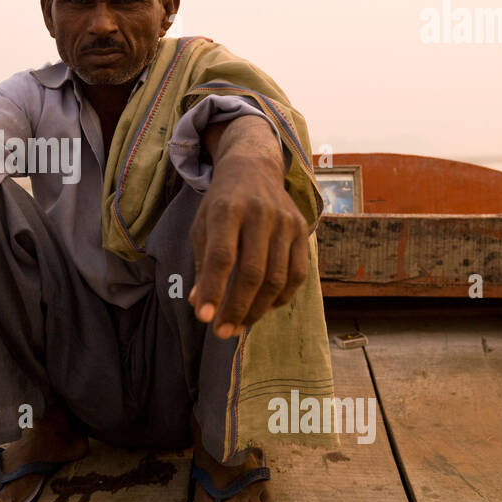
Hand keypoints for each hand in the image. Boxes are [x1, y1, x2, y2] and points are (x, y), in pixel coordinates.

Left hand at [188, 152, 308, 337]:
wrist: (253, 169)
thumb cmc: (221, 203)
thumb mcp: (202, 225)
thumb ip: (202, 264)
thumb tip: (199, 304)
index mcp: (227, 210)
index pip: (221, 256)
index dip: (213, 289)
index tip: (204, 319)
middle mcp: (260, 214)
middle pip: (252, 272)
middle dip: (236, 308)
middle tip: (221, 332)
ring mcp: (286, 222)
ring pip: (277, 278)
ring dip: (257, 309)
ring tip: (238, 326)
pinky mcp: (303, 231)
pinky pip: (296, 275)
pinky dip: (279, 298)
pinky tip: (262, 308)